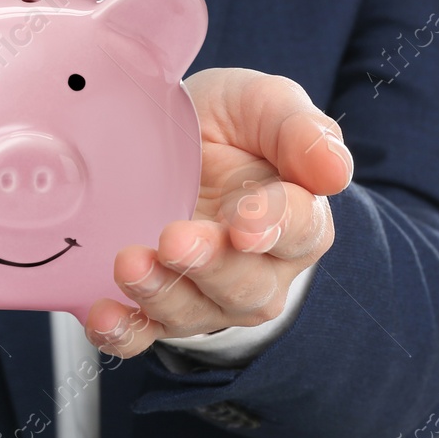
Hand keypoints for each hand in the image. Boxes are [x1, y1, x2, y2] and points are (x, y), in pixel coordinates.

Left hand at [83, 67, 352, 357]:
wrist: (172, 138)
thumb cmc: (231, 125)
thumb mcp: (264, 104)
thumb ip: (299, 130)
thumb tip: (336, 171)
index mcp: (299, 216)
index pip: (298, 229)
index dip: (273, 227)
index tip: (245, 225)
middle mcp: (260, 268)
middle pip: (246, 284)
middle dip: (209, 265)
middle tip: (174, 240)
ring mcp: (208, 293)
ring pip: (195, 312)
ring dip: (161, 294)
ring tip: (130, 264)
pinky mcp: (158, 307)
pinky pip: (142, 333)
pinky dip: (123, 332)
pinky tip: (102, 318)